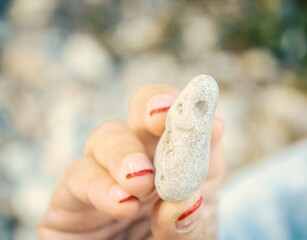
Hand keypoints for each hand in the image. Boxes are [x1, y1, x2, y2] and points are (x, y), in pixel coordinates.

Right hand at [38, 85, 223, 239]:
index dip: (190, 111)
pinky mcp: (72, 197)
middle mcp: (143, 160)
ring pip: (105, 137)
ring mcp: (106, 174)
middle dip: (150, 109)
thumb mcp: (192, 238)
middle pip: (141, 114)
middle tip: (161, 121)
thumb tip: (189, 202)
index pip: (184, 124)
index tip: (202, 117)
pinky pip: (78, 177)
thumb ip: (191, 223)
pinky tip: (122, 204)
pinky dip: (100, 186)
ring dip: (123, 153)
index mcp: (179, 164)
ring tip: (141, 181)